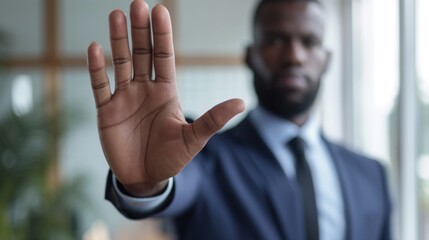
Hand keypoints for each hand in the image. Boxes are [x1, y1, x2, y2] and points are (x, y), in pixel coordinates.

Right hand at [87, 0, 243, 196]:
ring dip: (118, 40)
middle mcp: (145, 89)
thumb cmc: (171, 157)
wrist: (146, 178)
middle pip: (142, 53)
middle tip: (137, 4)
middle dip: (140, 30)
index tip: (160, 10)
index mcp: (166, 91)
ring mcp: (125, 98)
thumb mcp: (194, 139)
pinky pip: (100, 86)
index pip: (164, 56)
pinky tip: (94, 48)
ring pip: (121, 63)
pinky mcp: (107, 112)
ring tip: (116, 15)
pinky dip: (97, 69)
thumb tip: (241, 102)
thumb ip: (213, 119)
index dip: (162, 34)